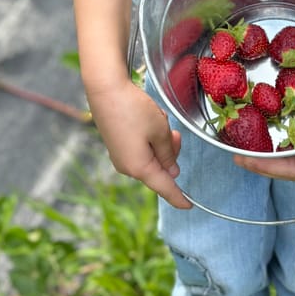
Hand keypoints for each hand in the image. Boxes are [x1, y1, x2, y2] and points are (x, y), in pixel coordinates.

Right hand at [86, 79, 191, 208]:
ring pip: (151, 156)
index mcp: (139, 167)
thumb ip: (168, 154)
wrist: (105, 89)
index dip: (178, 197)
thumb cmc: (133, 109)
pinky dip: (150, 137)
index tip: (189, 206)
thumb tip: (172, 172)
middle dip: (170, 152)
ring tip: (157, 119)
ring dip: (160, 141)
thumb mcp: (159, 131)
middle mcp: (127, 166)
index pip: (164, 187)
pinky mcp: (117, 146)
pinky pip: (140, 148)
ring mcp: (120, 156)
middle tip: (174, 132)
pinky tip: (148, 119)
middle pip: (159, 169)